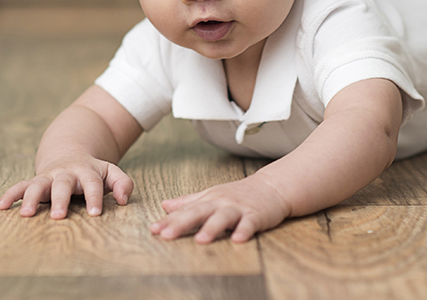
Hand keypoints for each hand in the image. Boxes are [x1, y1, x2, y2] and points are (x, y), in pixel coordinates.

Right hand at [0, 154, 133, 218]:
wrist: (70, 154)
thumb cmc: (93, 171)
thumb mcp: (111, 172)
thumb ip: (122, 183)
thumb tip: (124, 200)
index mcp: (87, 171)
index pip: (92, 184)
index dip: (94, 197)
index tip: (95, 213)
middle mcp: (66, 173)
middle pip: (63, 184)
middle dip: (60, 200)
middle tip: (59, 216)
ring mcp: (48, 177)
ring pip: (38, 184)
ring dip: (32, 198)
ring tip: (27, 214)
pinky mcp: (34, 181)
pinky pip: (20, 187)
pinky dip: (10, 195)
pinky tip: (0, 207)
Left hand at [151, 174, 291, 243]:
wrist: (273, 186)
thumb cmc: (239, 194)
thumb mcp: (212, 195)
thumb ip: (188, 202)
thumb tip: (164, 205)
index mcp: (209, 199)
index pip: (185, 211)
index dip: (169, 220)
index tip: (153, 230)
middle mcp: (221, 203)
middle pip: (199, 212)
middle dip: (182, 223)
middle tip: (166, 234)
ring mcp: (239, 208)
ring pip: (224, 217)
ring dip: (212, 228)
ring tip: (201, 240)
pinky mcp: (256, 215)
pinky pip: (250, 223)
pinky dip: (244, 230)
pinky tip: (237, 239)